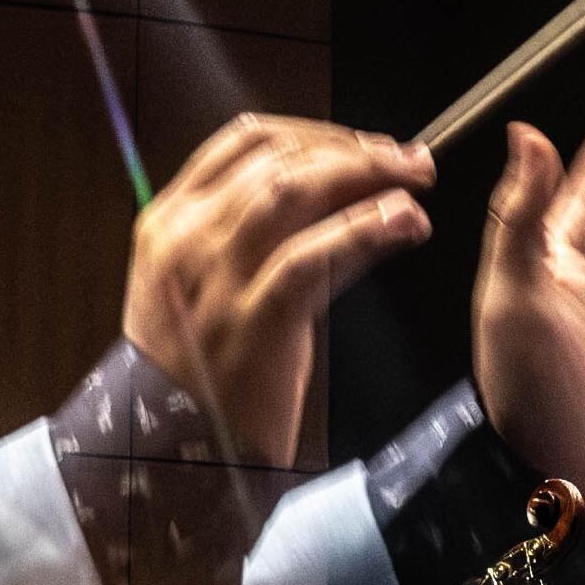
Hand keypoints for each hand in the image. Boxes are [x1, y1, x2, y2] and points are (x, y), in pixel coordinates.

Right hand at [122, 116, 436, 465]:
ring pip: (296, 189)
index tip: (363, 142)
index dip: (316, 132)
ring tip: (413, 181)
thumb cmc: (198, 367)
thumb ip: (254, 232)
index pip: (246, 139)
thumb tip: (337, 188)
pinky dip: (366, 228)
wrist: (172, 451)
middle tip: (408, 159)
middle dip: (355, 149)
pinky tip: (403, 222)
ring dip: (366, 175)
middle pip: (279, 158)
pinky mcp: (253, 321)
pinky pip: (315, 254)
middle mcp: (188, 238)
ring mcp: (217, 279)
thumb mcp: (208, 283)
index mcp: (171, 219)